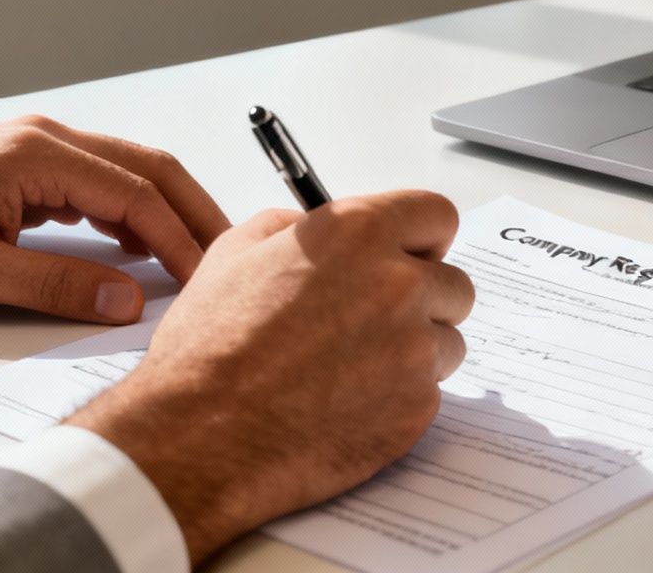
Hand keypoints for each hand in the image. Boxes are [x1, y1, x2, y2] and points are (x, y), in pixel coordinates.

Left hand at [0, 116, 231, 323]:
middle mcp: (45, 139)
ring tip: (193, 256)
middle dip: (194, 214)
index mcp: (36, 154)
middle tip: (229, 257)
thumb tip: (124, 299)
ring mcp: (36, 148)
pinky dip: (130, 210)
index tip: (206, 277)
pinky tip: (135, 244)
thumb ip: (54, 285)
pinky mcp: (25, 166)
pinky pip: (98, 181)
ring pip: (126, 172)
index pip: (136, 193)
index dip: (180, 238)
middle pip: (147, 169)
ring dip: (165, 212)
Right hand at [68, 190, 473, 561]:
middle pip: (453, 283)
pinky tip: (347, 403)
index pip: (437, 216)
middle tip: (374, 321)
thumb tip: (313, 224)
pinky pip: (429, 392)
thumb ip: (290, 226)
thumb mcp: (233, 254)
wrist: (200, 437)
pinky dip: (399, 397)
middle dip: (423, 299)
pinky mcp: (417, 407)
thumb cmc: (209, 351)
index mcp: (358, 234)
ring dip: (415, 351)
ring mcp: (413, 349)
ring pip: (448, 341)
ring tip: (353, 368)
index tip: (408, 256)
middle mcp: (397, 285)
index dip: (421, 238)